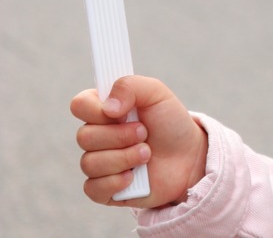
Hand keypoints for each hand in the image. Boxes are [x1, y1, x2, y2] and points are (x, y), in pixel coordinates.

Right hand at [70, 75, 208, 208]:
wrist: (190, 157)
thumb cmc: (171, 123)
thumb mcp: (158, 94)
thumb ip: (131, 86)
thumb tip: (107, 107)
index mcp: (105, 110)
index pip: (79, 105)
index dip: (95, 109)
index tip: (119, 112)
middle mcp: (98, 136)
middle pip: (84, 136)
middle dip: (120, 136)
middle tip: (144, 133)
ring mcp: (100, 164)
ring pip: (89, 163)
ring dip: (125, 157)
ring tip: (147, 154)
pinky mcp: (105, 189)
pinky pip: (93, 188)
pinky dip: (117, 182)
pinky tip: (134, 177)